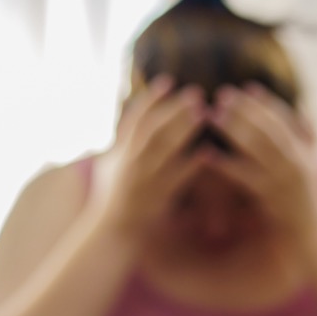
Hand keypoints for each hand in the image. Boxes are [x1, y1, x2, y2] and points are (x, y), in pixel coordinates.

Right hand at [90, 75, 214, 239]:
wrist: (110, 234)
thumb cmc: (110, 199)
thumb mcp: (109, 165)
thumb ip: (119, 141)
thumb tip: (126, 117)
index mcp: (119, 151)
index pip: (134, 118)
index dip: (151, 99)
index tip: (168, 81)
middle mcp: (128, 162)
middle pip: (152, 128)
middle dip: (173, 109)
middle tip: (196, 93)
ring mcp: (141, 179)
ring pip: (163, 148)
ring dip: (183, 128)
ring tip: (204, 113)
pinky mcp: (154, 199)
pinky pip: (174, 178)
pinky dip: (190, 165)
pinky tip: (208, 154)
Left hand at [201, 83, 316, 236]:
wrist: (315, 239)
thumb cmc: (310, 205)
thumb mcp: (313, 169)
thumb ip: (307, 141)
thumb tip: (302, 112)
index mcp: (306, 154)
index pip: (286, 121)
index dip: (266, 103)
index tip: (247, 88)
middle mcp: (297, 163)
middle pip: (270, 128)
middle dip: (246, 110)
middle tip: (222, 95)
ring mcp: (285, 181)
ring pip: (258, 148)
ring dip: (234, 129)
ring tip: (212, 115)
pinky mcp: (271, 198)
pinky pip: (245, 176)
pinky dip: (225, 164)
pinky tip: (207, 155)